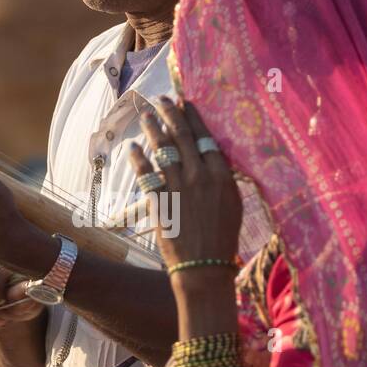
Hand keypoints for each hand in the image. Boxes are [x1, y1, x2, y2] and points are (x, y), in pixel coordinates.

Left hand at [129, 96, 241, 274]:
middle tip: (162, 99)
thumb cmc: (223, 238)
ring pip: (163, 149)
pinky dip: (138, 158)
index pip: (205, 136)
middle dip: (170, 113)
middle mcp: (199, 176)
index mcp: (221, 176)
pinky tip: (132, 146)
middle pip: (182, 136)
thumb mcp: (234, 203)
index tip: (185, 102)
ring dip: (153, 128)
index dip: (193, 117)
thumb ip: (223, 177)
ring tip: (146, 115)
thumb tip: (213, 156)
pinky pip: (146, 173)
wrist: (203, 267)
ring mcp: (178, 188)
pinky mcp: (160, 201)